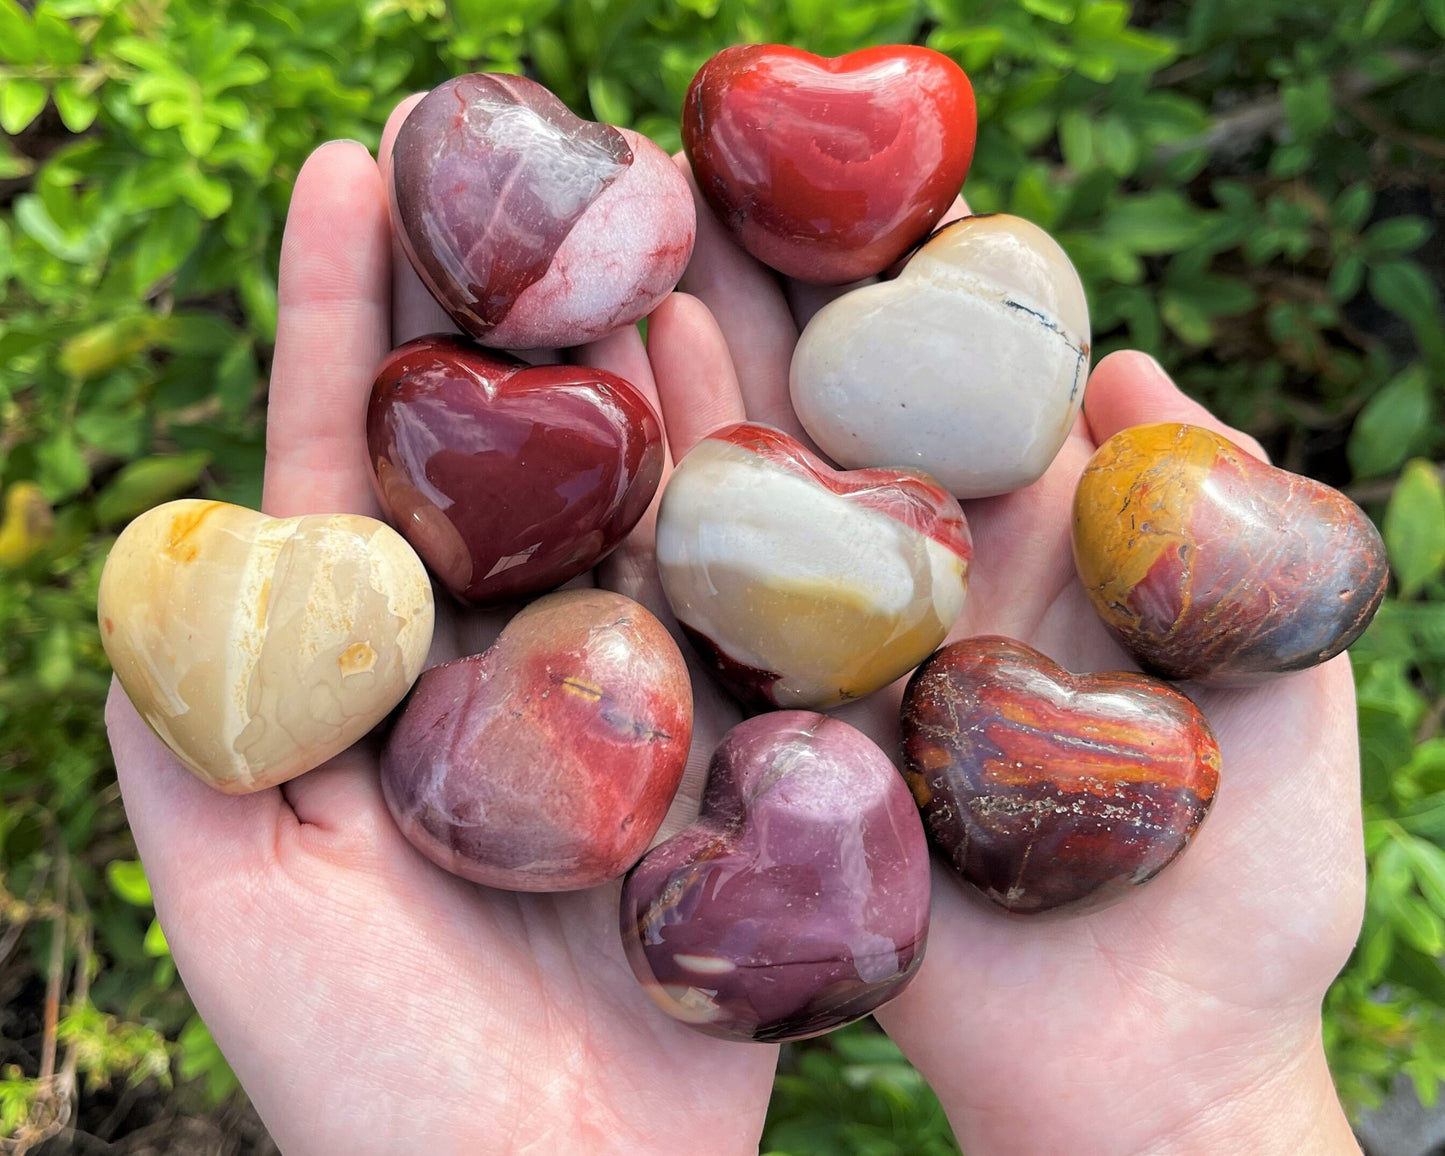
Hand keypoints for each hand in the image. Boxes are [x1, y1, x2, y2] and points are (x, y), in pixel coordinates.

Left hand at [105, 109, 777, 1155]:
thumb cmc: (366, 1082)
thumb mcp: (237, 909)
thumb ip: (186, 734)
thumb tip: (173, 545)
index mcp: (367, 676)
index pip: (344, 463)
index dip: (339, 319)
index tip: (350, 169)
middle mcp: (492, 659)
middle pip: (487, 448)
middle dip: (489, 292)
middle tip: (507, 138)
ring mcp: (613, 689)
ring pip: (618, 494)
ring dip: (623, 358)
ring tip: (636, 218)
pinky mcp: (722, 742)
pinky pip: (732, 596)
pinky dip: (736, 486)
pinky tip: (745, 376)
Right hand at [645, 164, 1365, 1153]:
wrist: (1142, 1085)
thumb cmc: (1246, 910)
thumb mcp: (1288, 698)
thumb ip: (1236, 533)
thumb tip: (1142, 369)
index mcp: (1039, 576)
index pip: (964, 409)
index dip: (908, 308)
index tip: (849, 208)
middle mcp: (927, 610)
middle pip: (844, 444)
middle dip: (775, 332)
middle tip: (700, 212)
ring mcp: (847, 680)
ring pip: (766, 525)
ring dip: (700, 412)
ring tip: (631, 292)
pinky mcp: (786, 762)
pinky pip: (717, 647)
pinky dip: (665, 555)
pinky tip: (607, 458)